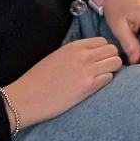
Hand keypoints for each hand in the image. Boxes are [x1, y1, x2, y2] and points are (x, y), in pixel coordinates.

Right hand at [3, 37, 123, 128]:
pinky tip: (95, 86)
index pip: (103, 41)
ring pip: (115, 62)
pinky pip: (109, 78)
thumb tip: (91, 54)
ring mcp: (87, 70)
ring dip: (112, 69)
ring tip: (101, 77)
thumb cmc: (37, 80)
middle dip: (111, 59)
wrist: (24, 99)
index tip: (99, 59)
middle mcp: (83, 55)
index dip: (103, 51)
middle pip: (113, 50)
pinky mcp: (88, 86)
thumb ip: (75, 53)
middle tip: (103, 69)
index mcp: (74, 46)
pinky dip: (106, 81)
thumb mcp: (56, 57)